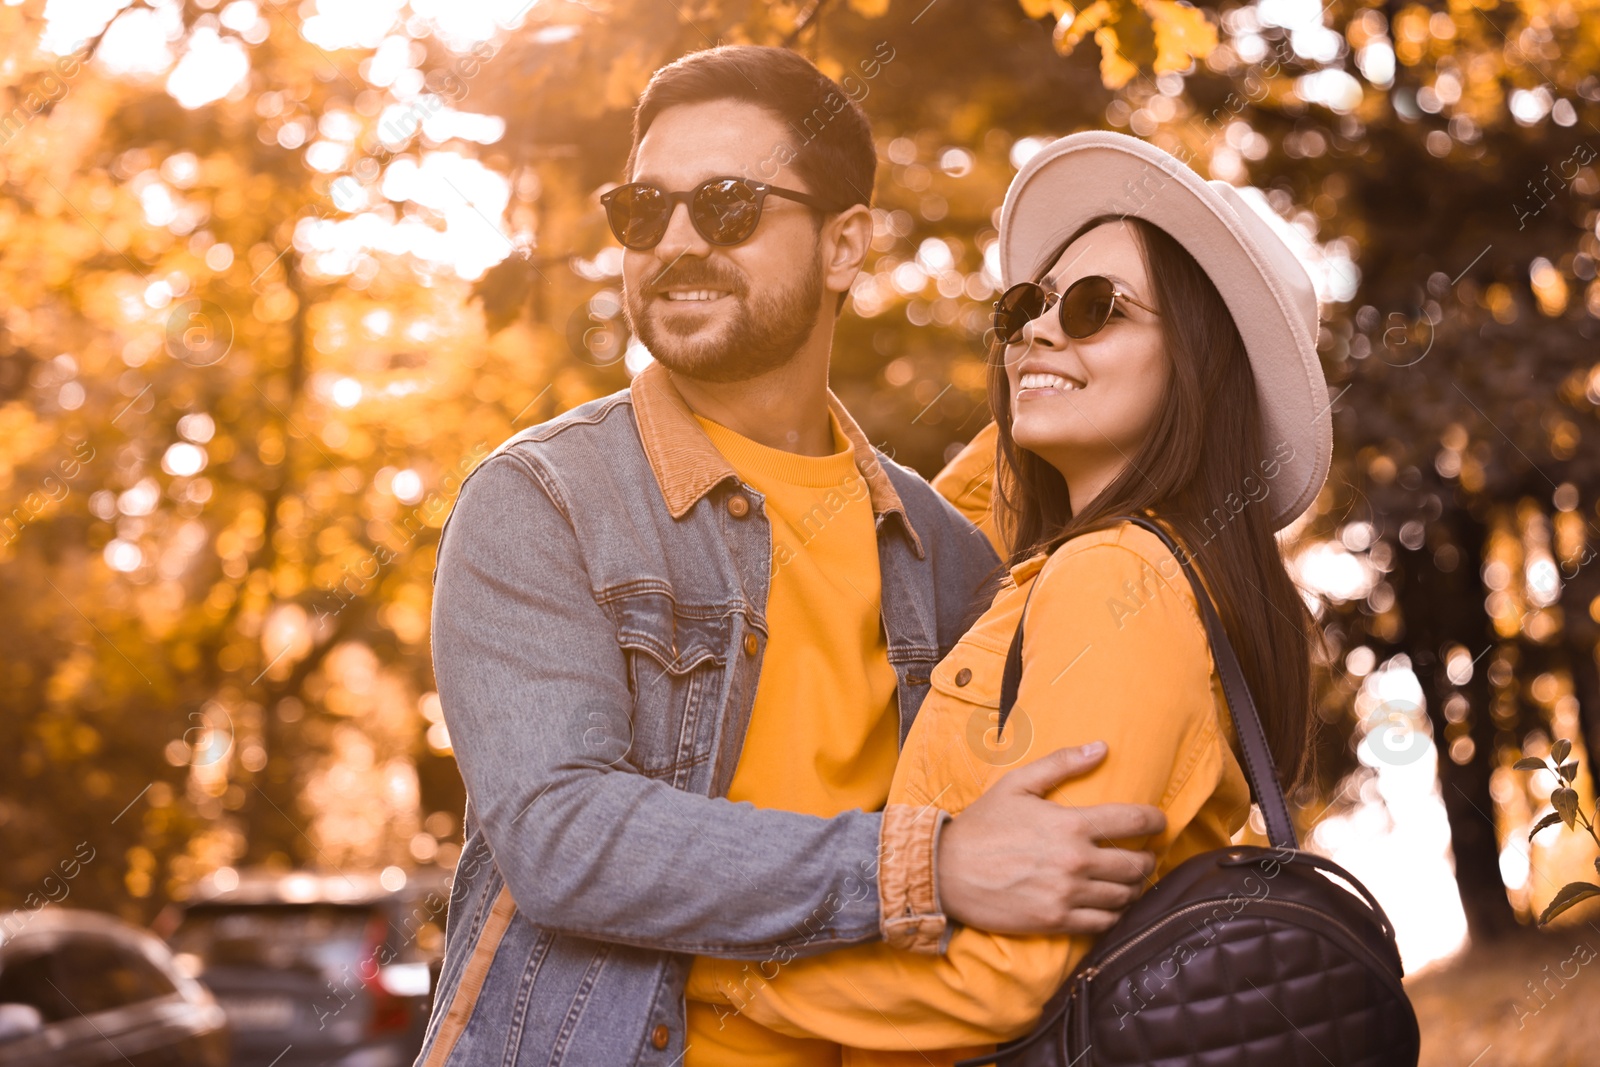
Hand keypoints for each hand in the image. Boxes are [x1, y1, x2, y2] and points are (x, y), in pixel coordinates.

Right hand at [936, 742, 1164, 935]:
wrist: (946, 872)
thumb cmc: (981, 825)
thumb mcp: (1017, 784)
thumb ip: (1061, 763)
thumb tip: (1101, 747)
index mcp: (1070, 824)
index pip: (1134, 821)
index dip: (1156, 820)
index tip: (1159, 821)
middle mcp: (1075, 862)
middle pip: (1136, 864)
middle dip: (1147, 858)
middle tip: (1144, 855)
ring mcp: (1067, 895)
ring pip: (1124, 896)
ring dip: (1133, 887)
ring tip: (1129, 880)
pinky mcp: (1056, 921)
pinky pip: (1103, 923)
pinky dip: (1114, 914)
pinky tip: (1108, 904)